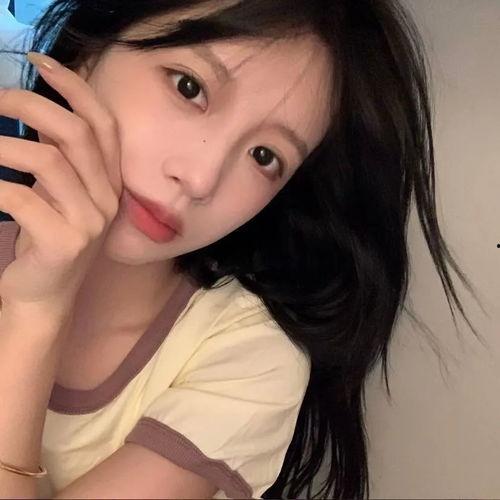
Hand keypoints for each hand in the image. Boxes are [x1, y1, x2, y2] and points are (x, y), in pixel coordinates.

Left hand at [0, 52, 122, 319]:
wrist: (44, 295)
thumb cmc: (47, 238)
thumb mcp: (60, 194)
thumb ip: (57, 157)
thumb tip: (29, 108)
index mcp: (110, 183)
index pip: (104, 125)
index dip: (74, 88)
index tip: (39, 61)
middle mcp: (107, 199)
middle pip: (77, 134)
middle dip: (30, 104)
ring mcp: (89, 222)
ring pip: (48, 161)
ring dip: (2, 144)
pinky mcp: (64, 243)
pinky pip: (20, 198)